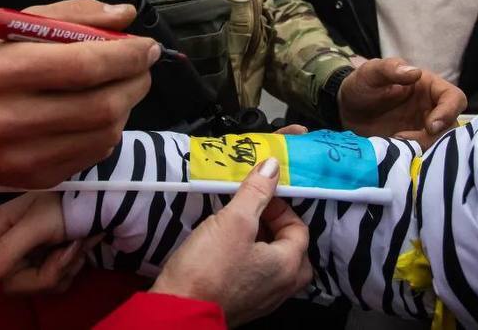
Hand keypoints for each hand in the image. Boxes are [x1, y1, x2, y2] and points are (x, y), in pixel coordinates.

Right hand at [0, 0, 158, 185]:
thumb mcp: (17, 27)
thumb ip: (73, 14)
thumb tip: (125, 15)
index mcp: (0, 71)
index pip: (81, 66)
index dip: (125, 56)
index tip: (146, 46)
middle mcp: (7, 119)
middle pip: (99, 105)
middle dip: (135, 82)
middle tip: (143, 66)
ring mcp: (20, 157)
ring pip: (102, 134)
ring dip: (126, 106)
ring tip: (122, 86)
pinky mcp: (33, 179)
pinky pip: (92, 155)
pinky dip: (108, 130)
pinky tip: (100, 113)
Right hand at [0, 191, 100, 329]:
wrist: (106, 198)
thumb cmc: (68, 202)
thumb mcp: (36, 225)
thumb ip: (4, 252)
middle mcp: (10, 242)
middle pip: (10, 284)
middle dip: (41, 275)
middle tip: (65, 253)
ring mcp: (31, 253)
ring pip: (35, 286)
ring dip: (61, 270)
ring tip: (77, 245)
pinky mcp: (50, 261)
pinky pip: (54, 282)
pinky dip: (70, 269)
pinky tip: (81, 248)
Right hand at [151, 157, 311, 324]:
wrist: (178, 311)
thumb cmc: (209, 267)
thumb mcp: (234, 220)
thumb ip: (256, 192)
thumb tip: (273, 166)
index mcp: (288, 266)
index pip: (299, 229)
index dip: (280, 207)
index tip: (257, 197)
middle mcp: (281, 287)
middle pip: (292, 250)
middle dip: (276, 228)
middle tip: (254, 214)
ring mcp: (262, 300)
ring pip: (273, 265)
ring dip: (262, 244)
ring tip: (238, 228)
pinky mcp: (242, 305)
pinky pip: (256, 278)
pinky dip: (249, 261)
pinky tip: (226, 251)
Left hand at [338, 57, 465, 148]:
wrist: (346, 110)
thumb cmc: (362, 85)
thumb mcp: (371, 72)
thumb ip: (390, 68)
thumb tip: (415, 72)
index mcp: (428, 87)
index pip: (455, 98)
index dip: (449, 112)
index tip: (430, 125)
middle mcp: (431, 109)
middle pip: (451, 126)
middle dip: (434, 137)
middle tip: (404, 138)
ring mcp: (423, 129)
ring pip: (440, 144)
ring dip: (422, 148)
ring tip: (394, 142)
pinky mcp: (413, 145)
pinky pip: (423, 154)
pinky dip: (413, 156)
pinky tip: (394, 151)